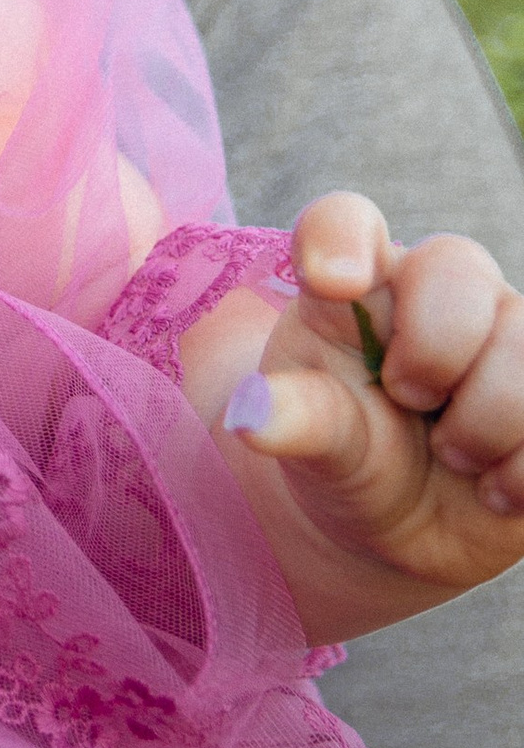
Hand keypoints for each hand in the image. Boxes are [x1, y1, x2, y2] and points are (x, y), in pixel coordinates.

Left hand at [223, 193, 523, 633]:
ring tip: (451, 456)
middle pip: (458, 263)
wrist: (397, 526)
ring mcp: (508, 334)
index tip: (333, 283)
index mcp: (355, 286)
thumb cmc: (342, 456)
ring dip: (485, 422)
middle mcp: (438, 292)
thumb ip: (294, 417)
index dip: (339, 236)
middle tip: (406, 399)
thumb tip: (251, 415)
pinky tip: (494, 488)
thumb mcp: (310, 440)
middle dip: (434, 349)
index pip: (343, 221)